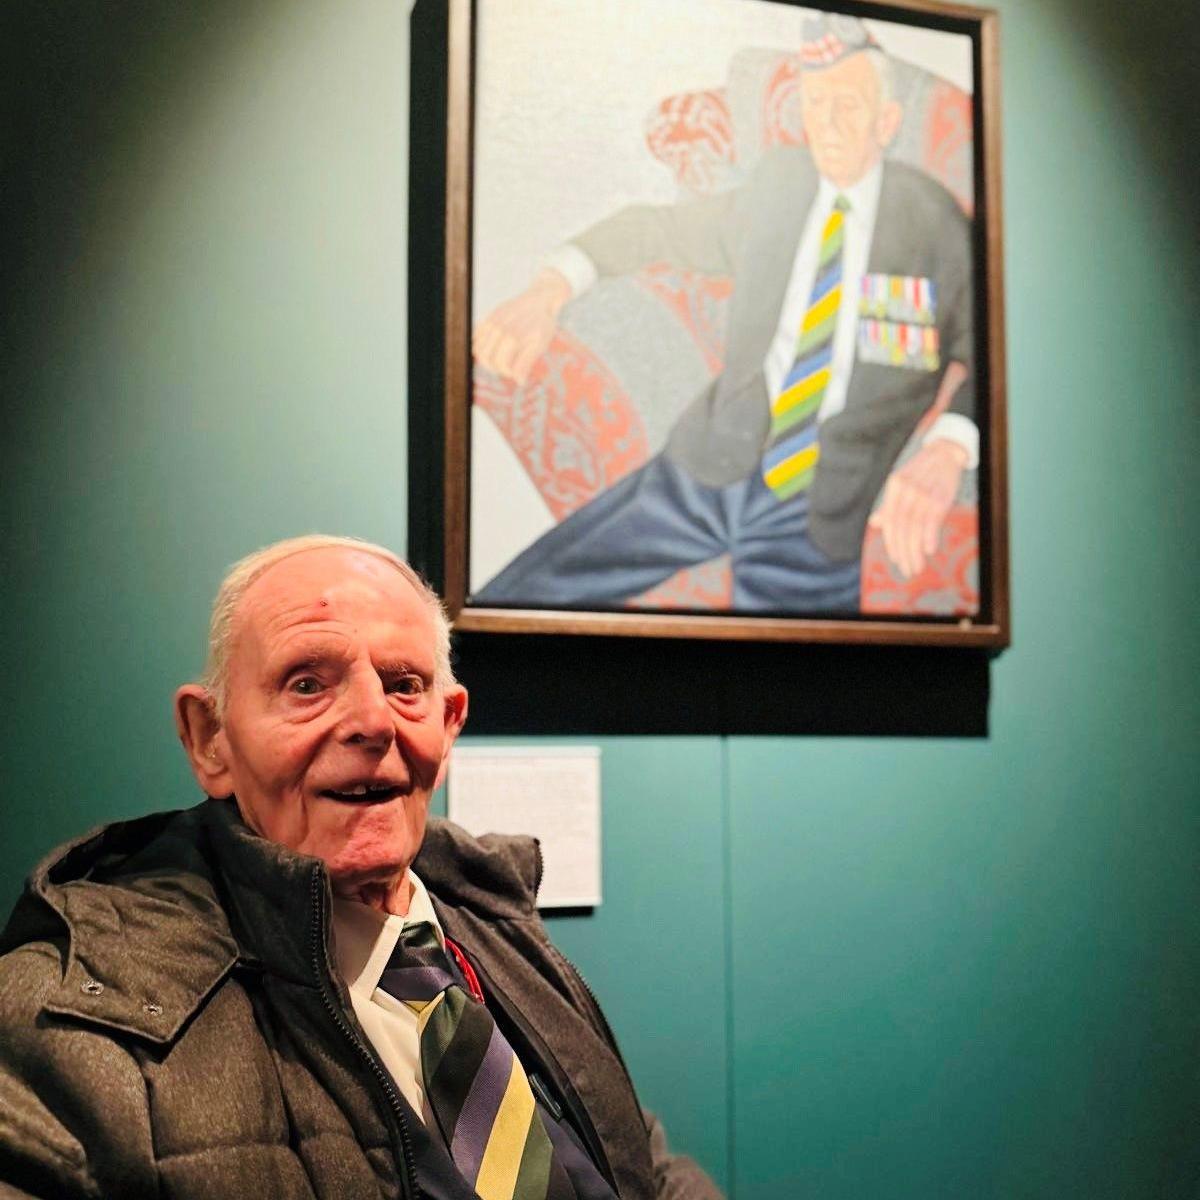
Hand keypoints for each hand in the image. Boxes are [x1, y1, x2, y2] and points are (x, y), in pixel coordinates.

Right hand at [472, 269, 572, 384]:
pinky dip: (480, 345)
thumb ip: (527, 362)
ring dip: (486, 358)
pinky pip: (476, 336)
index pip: (501, 365)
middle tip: (505, 369)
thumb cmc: (543, 324)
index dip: (507, 373)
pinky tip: (492, 348)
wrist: (540, 299)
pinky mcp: (489, 317)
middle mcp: (500, 330)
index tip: (515, 373)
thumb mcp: (540, 344)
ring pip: (478, 349)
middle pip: (486, 359)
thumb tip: (519, 381)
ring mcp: (492, 322)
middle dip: (495, 368)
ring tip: (498, 360)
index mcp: (513, 339)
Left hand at [868, 438, 968, 578]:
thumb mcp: (902, 485)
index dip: (892, 542)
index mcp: (894, 486)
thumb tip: (874, 523)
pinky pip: (932, 520)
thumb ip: (890, 505)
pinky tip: (928, 551)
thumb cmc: (923, 473)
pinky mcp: (940, 496)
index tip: (896, 559)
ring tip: (917, 567)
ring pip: (915, 527)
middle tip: (907, 570)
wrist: (946, 453)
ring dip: (915, 551)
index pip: (890, 520)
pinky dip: (929, 537)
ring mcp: (923, 493)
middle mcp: (906, 490)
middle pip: (902, 527)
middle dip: (903, 552)